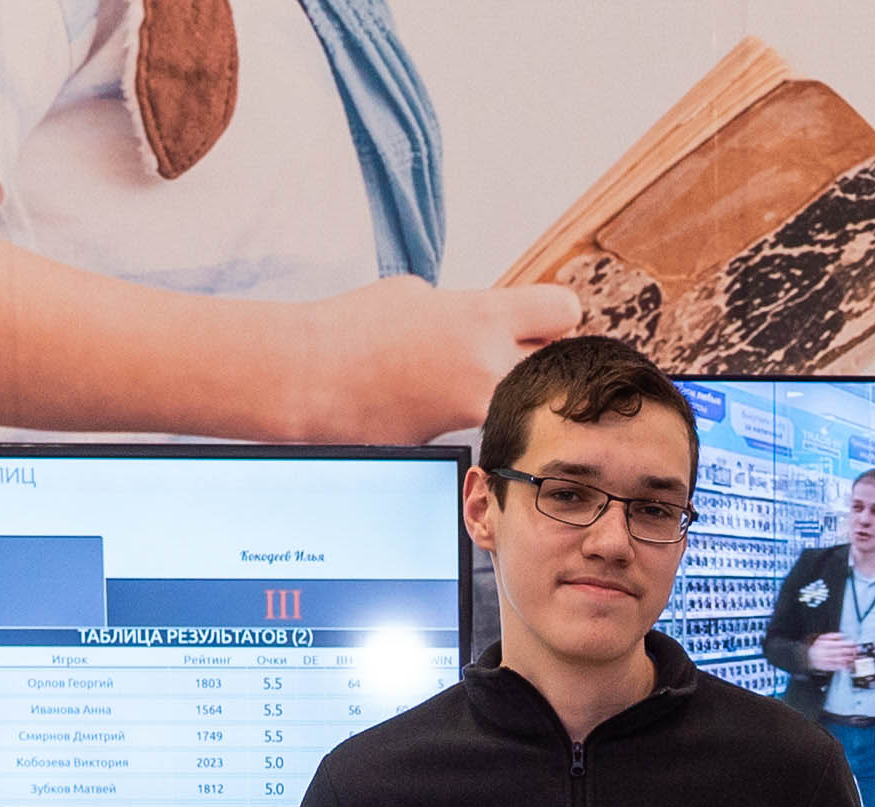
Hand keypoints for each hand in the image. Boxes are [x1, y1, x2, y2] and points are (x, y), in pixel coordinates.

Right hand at [296, 277, 580, 443]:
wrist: (309, 378)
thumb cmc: (355, 328)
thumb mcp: (418, 295)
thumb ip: (466, 310)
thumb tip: (489, 327)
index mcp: (482, 316)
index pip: (564, 311)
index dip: (554, 319)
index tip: (537, 325)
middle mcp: (487, 367)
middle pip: (555, 366)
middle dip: (538, 361)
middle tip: (509, 358)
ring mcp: (471, 410)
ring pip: (522, 402)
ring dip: (509, 395)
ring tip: (464, 382)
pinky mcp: (453, 443)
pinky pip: (484, 426)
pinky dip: (473, 419)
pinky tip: (438, 407)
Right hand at [806, 631, 859, 672]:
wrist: (806, 657)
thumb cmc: (815, 646)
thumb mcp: (821, 638)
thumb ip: (832, 636)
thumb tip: (842, 635)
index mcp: (825, 645)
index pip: (838, 644)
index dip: (846, 644)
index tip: (853, 643)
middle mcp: (825, 653)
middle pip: (839, 652)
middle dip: (849, 651)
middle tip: (857, 650)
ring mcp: (825, 661)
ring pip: (838, 660)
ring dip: (847, 659)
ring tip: (854, 657)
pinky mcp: (825, 667)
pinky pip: (834, 667)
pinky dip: (841, 666)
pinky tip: (847, 665)